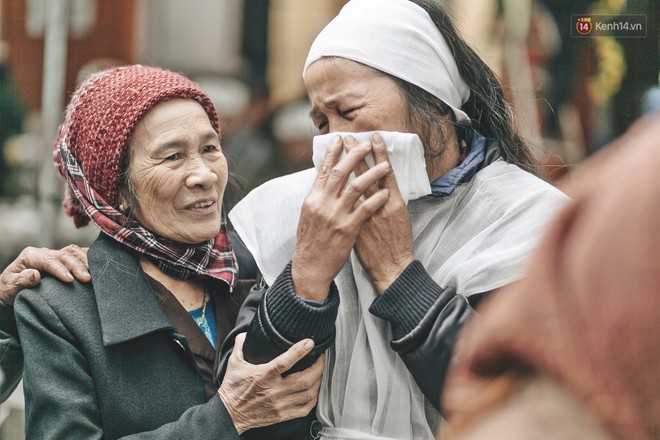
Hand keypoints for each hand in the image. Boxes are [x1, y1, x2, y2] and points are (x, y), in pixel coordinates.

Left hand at [0, 245, 89, 304]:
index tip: (70, 280)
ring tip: (95, 273)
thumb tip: (35, 274)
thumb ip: (21, 281)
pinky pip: (79, 253)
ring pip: (73, 252)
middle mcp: (45, 252)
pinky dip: (89, 257)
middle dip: (77, 266)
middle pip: (65, 255)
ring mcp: (56, 254)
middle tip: (87, 279)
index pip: (49, 260)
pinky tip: (98, 263)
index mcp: (31, 255)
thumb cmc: (11, 289)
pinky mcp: (64, 259)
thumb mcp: (10, 287)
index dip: (60, 269)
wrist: (14, 289)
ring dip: (85, 262)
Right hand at [218, 333, 323, 433]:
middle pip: (304, 380)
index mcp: (263, 375)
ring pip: (308, 394)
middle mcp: (274, 391)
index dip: (300, 351)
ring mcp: (280, 404)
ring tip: (319, 372)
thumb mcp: (234, 363)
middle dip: (318, 367)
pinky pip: (304, 409)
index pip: (285, 362)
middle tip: (321, 358)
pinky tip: (314, 391)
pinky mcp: (282, 415)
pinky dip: (313, 399)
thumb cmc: (232, 388)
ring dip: (318, 382)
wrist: (228, 415)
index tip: (310, 343)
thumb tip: (247, 333)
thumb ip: (241, 345)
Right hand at [291, 135, 390, 299]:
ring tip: (384, 165)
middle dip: (354, 155)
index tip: (340, 140)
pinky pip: (365, 209)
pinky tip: (385, 193)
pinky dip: (376, 199)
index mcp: (312, 199)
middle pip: (341, 173)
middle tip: (366, 144)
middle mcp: (322, 204)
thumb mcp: (308, 216)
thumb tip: (324, 182)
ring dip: (371, 173)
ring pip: (355, 187)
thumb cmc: (310, 243)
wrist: (310, 267)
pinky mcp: (347, 229)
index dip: (332, 153)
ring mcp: (335, 216)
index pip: (323, 170)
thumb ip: (317, 198)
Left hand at [348, 133, 414, 292]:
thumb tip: (378, 187)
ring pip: (354, 186)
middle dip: (356, 155)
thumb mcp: (398, 217)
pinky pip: (344, 204)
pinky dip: (337, 193)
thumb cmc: (397, 243)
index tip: (373, 138)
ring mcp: (366, 216)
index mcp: (394, 203)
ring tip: (338, 154)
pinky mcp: (355, 226)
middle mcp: (381, 206)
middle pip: (367, 174)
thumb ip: (386, 201)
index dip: (379, 154)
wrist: (392, 267)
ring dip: (346, 169)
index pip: (385, 173)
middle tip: (348, 138)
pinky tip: (331, 181)